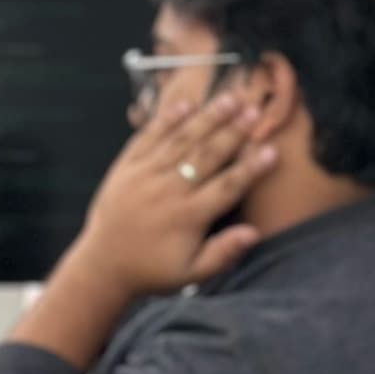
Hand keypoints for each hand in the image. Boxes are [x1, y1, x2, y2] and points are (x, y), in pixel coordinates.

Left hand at [70, 84, 277, 303]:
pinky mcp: (126, 167)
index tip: (271, 151)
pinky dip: (167, 120)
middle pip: (207, 155)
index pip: (227, 187)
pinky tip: (186, 104)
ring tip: (230, 99)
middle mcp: (168, 191)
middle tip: (255, 110)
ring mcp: (145, 175)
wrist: (103, 266)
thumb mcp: (191, 275)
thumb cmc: (152, 270)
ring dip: (207, 117)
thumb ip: (223, 253)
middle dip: (233, 131)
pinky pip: (148, 138)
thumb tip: (253, 233)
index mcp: (188, 217)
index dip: (251, 168)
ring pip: (181, 140)